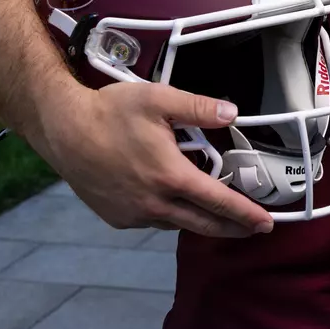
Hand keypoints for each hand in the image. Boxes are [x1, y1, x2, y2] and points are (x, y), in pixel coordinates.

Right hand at [33, 81, 275, 237]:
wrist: (62, 130)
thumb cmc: (110, 111)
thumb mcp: (159, 99)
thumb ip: (199, 107)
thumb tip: (233, 113)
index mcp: (171, 176)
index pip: (219, 202)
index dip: (246, 214)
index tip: (267, 223)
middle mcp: (155, 204)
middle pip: (204, 224)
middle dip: (233, 228)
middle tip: (254, 229)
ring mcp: (134, 215)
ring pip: (177, 224)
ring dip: (200, 221)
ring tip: (216, 213)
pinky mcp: (117, 219)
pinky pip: (153, 221)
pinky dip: (170, 215)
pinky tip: (172, 202)